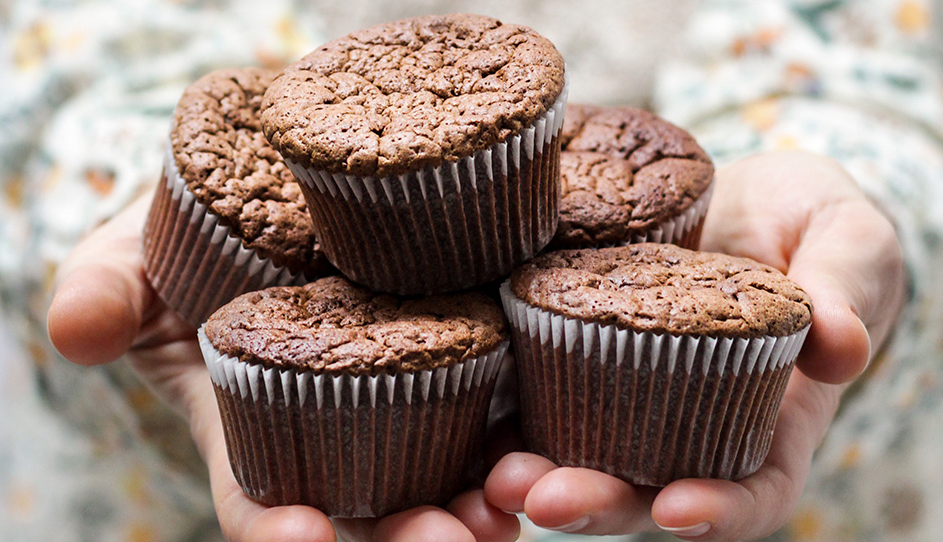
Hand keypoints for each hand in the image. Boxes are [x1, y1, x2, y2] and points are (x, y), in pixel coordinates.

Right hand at [47, 193, 519, 541]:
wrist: (282, 182)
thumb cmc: (198, 228)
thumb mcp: (136, 250)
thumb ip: (108, 289)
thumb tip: (75, 329)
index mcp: (257, 424)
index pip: (263, 505)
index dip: (280, 534)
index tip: (296, 540)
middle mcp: (342, 429)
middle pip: (374, 510)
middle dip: (405, 538)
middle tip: (444, 540)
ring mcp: (412, 394)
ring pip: (451, 473)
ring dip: (483, 501)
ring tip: (508, 503)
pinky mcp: (471, 349)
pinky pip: (504, 404)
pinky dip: (523, 430)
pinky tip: (544, 440)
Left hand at [484, 150, 905, 539]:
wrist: (743, 190)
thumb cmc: (810, 222)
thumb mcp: (846, 238)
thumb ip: (848, 286)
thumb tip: (841, 343)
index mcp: (767, 416)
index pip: (752, 487)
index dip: (719, 510)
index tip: (678, 509)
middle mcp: (686, 417)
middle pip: (643, 484)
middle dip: (596, 501)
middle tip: (546, 498)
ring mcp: (623, 385)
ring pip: (578, 446)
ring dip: (533, 470)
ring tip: (493, 474)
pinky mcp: (570, 342)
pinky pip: (534, 381)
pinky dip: (499, 400)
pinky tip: (459, 390)